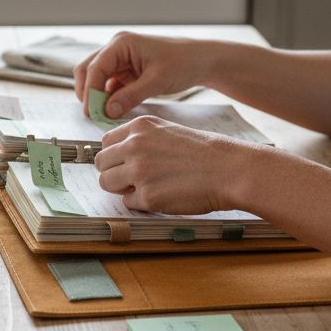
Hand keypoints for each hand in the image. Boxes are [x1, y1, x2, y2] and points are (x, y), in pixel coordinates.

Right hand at [73, 32, 202, 117]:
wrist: (201, 61)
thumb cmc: (183, 62)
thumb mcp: (156, 81)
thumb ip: (130, 96)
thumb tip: (107, 111)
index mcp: (122, 43)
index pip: (96, 67)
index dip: (90, 91)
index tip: (91, 112)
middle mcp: (117, 48)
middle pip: (88, 70)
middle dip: (88, 92)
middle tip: (93, 115)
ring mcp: (120, 59)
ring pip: (96, 78)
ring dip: (97, 96)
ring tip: (104, 115)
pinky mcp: (126, 70)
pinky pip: (109, 84)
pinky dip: (108, 97)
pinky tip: (113, 110)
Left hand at [93, 116, 256, 214]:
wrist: (228, 169)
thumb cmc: (203, 152)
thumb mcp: (168, 131)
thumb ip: (141, 139)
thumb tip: (118, 155)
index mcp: (140, 127)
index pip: (106, 141)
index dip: (114, 155)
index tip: (124, 162)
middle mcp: (135, 146)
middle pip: (101, 163)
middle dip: (113, 172)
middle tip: (131, 178)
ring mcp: (139, 171)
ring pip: (107, 183)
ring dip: (121, 188)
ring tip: (145, 187)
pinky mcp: (147, 196)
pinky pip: (128, 202)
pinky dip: (140, 202)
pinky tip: (161, 195)